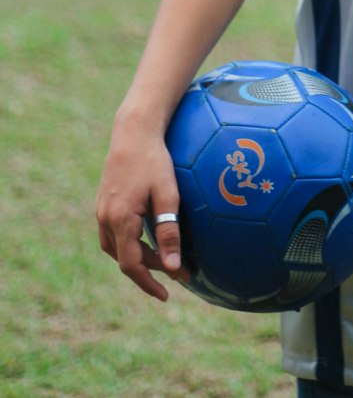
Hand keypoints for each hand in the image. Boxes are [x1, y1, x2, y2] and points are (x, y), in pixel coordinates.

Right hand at [95, 116, 187, 301]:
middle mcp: (105, 219)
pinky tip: (147, 239)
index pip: (132, 265)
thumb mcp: (168, 194)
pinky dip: (129, 243)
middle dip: (149, 271)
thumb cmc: (154, 160)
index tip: (167, 295)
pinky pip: (113, 234)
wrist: (133, 132)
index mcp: (120, 220)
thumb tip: (173, 267)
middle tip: (176, 274)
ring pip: (116, 248)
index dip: (148, 284)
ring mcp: (101, 211)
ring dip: (138, 258)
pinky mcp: (102, 204)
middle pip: (124, 259)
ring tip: (163, 260)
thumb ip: (169, 231)